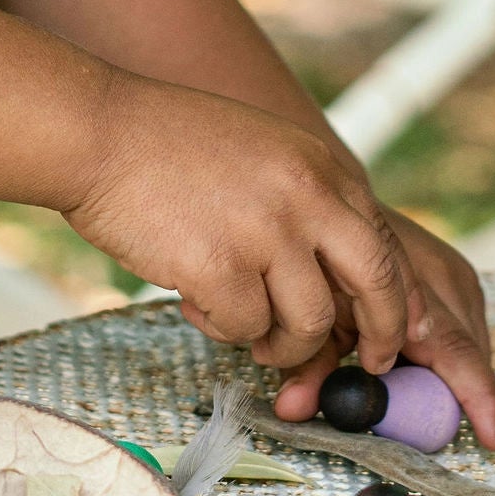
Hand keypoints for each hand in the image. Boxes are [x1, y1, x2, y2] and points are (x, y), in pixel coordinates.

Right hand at [65, 74, 414, 374]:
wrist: (99, 131)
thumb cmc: (168, 144)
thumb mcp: (263, 152)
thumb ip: (305, 202)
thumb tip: (336, 279)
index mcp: (319, 165)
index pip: (383, 243)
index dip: (395, 299)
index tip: (386, 333)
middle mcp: (305, 194)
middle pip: (375, 284)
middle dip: (379, 335)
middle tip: (367, 364)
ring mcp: (265, 232)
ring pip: (307, 324)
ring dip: (280, 342)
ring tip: (245, 327)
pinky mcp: (219, 268)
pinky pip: (242, 329)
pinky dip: (221, 327)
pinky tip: (193, 297)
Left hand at [272, 209, 494, 448]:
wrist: (326, 205)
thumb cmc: (318, 264)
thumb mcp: (310, 316)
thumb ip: (307, 364)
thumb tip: (292, 410)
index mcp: (405, 284)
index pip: (453, 349)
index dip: (477, 396)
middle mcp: (439, 272)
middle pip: (468, 348)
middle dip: (469, 394)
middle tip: (475, 436)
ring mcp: (451, 267)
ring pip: (472, 338)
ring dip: (456, 371)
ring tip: (427, 391)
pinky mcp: (455, 269)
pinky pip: (466, 323)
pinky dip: (451, 349)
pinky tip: (425, 361)